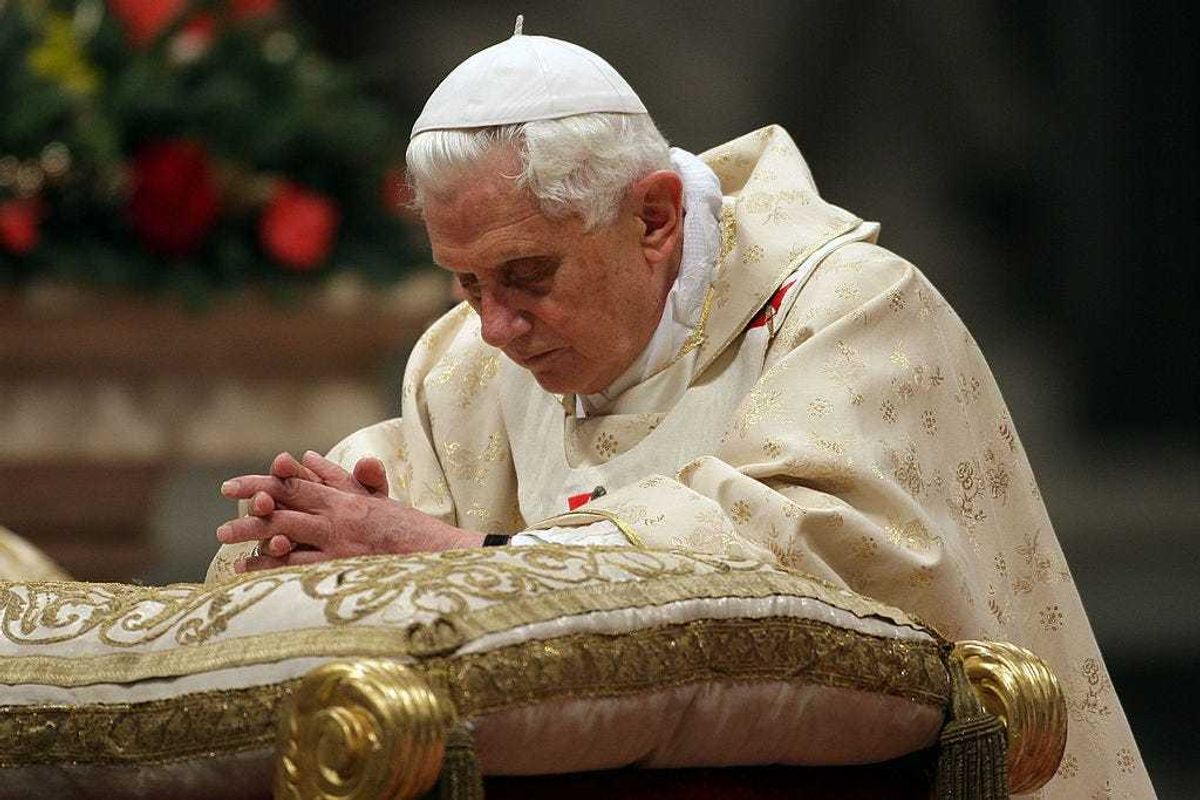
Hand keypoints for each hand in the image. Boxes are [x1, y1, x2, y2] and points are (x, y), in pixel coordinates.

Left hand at [217, 453, 481, 571]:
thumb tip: (307, 454)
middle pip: (284, 505)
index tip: (232, 486)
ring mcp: (340, 540)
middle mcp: (339, 514)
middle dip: (250, 508)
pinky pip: (300, 565)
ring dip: (253, 535)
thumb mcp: (374, 496)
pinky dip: (273, 565)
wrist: (437, 552)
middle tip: (222, 514)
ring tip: (225, 538)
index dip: (261, 482)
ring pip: (286, 533)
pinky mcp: (344, 565)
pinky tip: (250, 569)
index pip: (295, 483)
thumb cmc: (406, 528)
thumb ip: (340, 476)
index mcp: (345, 496)